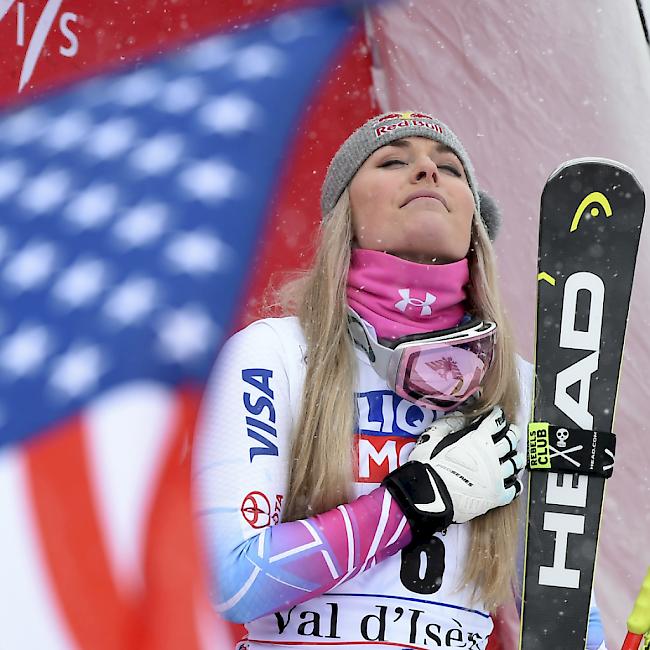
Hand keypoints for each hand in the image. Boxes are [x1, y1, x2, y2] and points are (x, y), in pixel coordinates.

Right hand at [382, 406, 523, 535]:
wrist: (428, 496)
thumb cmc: (428, 465)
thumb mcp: (434, 435)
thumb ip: (450, 423)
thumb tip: (462, 417)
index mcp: (478, 439)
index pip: (495, 422)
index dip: (498, 416)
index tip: (498, 414)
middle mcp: (492, 456)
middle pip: (510, 440)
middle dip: (511, 433)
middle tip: (511, 430)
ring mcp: (496, 477)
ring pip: (515, 463)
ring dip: (516, 456)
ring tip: (516, 454)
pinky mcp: (496, 497)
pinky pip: (514, 489)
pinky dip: (516, 482)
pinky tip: (514, 479)